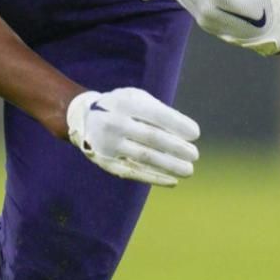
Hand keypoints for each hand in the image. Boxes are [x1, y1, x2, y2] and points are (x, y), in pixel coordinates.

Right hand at [64, 87, 199, 186]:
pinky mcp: (106, 162)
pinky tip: (172, 181)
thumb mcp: (136, 99)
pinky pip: (133, 172)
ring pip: (144, 157)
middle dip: (176, 147)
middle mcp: (114, 122)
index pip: (156, 114)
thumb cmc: (122, 108)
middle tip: (195, 155)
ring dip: (170, 165)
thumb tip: (188, 134)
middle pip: (152, 137)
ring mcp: (108, 144)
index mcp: (125, 102)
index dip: (177, 124)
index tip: (195, 134)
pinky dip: (154, 177)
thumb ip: (159, 112)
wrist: (84, 119)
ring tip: (189, 170)